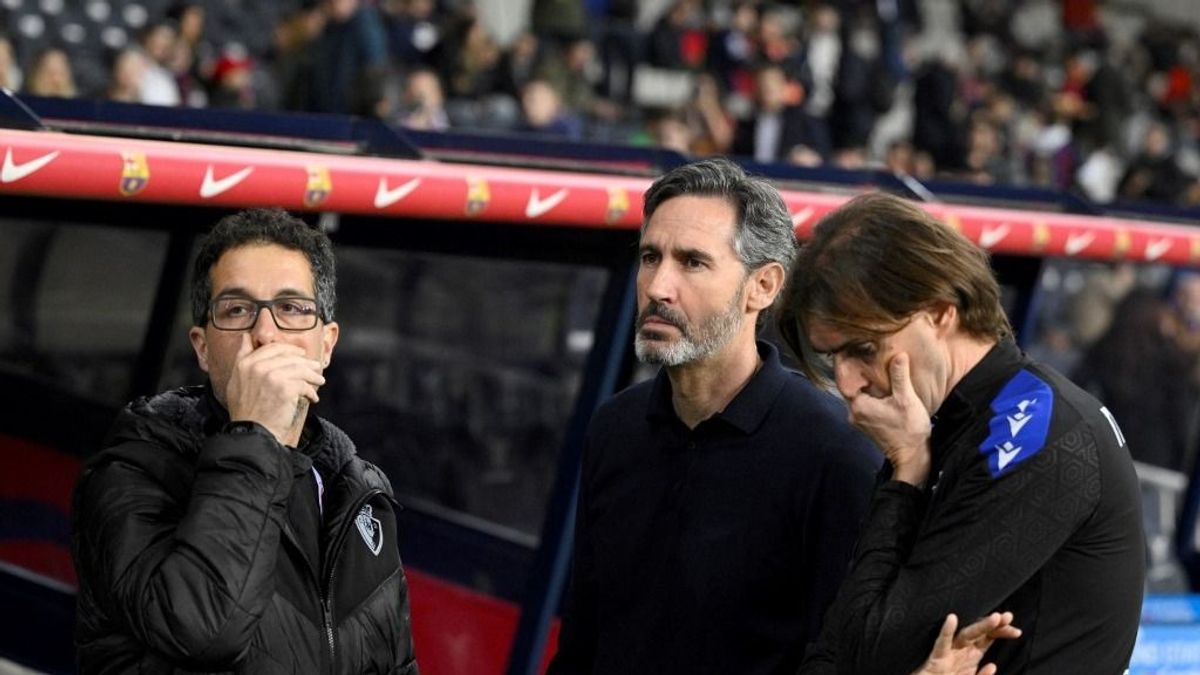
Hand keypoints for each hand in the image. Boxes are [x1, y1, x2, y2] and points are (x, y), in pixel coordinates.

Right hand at [225, 333, 325, 446]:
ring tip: (319, 381)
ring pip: (300, 369)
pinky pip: (304, 385)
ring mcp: (271, 376)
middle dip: (306, 362)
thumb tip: (247, 337)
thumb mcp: (235, 381)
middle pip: (289, 356)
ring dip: (313, 375)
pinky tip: (313, 397)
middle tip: (316, 366)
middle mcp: (256, 366)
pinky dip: (311, 392)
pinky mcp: (285, 388)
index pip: (273, 348)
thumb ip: (242, 357)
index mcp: (244, 363)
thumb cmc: (246, 410)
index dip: (290, 349)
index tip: (300, 354)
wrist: (252, 432)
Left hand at [847, 352, 932, 485]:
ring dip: (864, 384)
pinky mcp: (867, 424)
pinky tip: (879, 386)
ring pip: (857, 395)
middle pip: (850, 386)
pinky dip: (868, 394)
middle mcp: (853, 414)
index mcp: (858, 406)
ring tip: (872, 367)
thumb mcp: (906, 399)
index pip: (844, 379)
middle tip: (863, 354)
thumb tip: (899, 355)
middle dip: (857, 372)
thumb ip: (900, 376)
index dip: (846, 364)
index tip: (849, 349)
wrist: (912, 456)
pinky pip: (863, 403)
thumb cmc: (909, 430)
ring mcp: (859, 420)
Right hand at [913, 612, 1021, 674]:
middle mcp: (961, 650)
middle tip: (1007, 617)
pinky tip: (952, 619)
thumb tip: (992, 666)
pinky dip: (946, 631)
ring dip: (980, 627)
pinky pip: (942, 643)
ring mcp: (949, 652)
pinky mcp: (936, 658)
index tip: (1016, 631)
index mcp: (971, 655)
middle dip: (994, 625)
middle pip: (980, 633)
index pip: (988, 638)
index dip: (1001, 633)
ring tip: (994, 619)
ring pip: (966, 635)